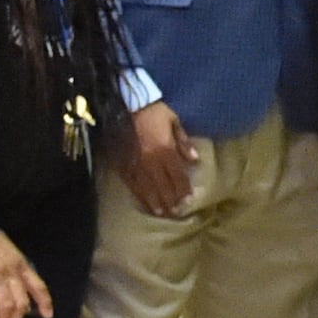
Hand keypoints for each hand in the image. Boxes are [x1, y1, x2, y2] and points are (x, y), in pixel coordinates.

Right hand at [0, 228, 52, 317]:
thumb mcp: (12, 252)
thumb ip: (16, 267)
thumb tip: (16, 283)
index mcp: (22, 266)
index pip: (38, 287)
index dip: (45, 303)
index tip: (47, 316)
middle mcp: (12, 274)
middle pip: (21, 302)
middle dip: (17, 317)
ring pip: (5, 306)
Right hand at [118, 100, 196, 218]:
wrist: (126, 104)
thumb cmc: (153, 111)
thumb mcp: (174, 121)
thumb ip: (183, 142)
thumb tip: (195, 160)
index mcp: (165, 149)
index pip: (177, 175)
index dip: (183, 189)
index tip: (188, 201)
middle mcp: (150, 160)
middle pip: (163, 185)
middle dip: (171, 200)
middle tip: (176, 212)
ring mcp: (135, 163)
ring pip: (147, 188)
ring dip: (155, 201)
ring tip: (162, 213)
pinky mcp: (123, 163)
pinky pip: (132, 183)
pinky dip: (138, 195)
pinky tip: (143, 203)